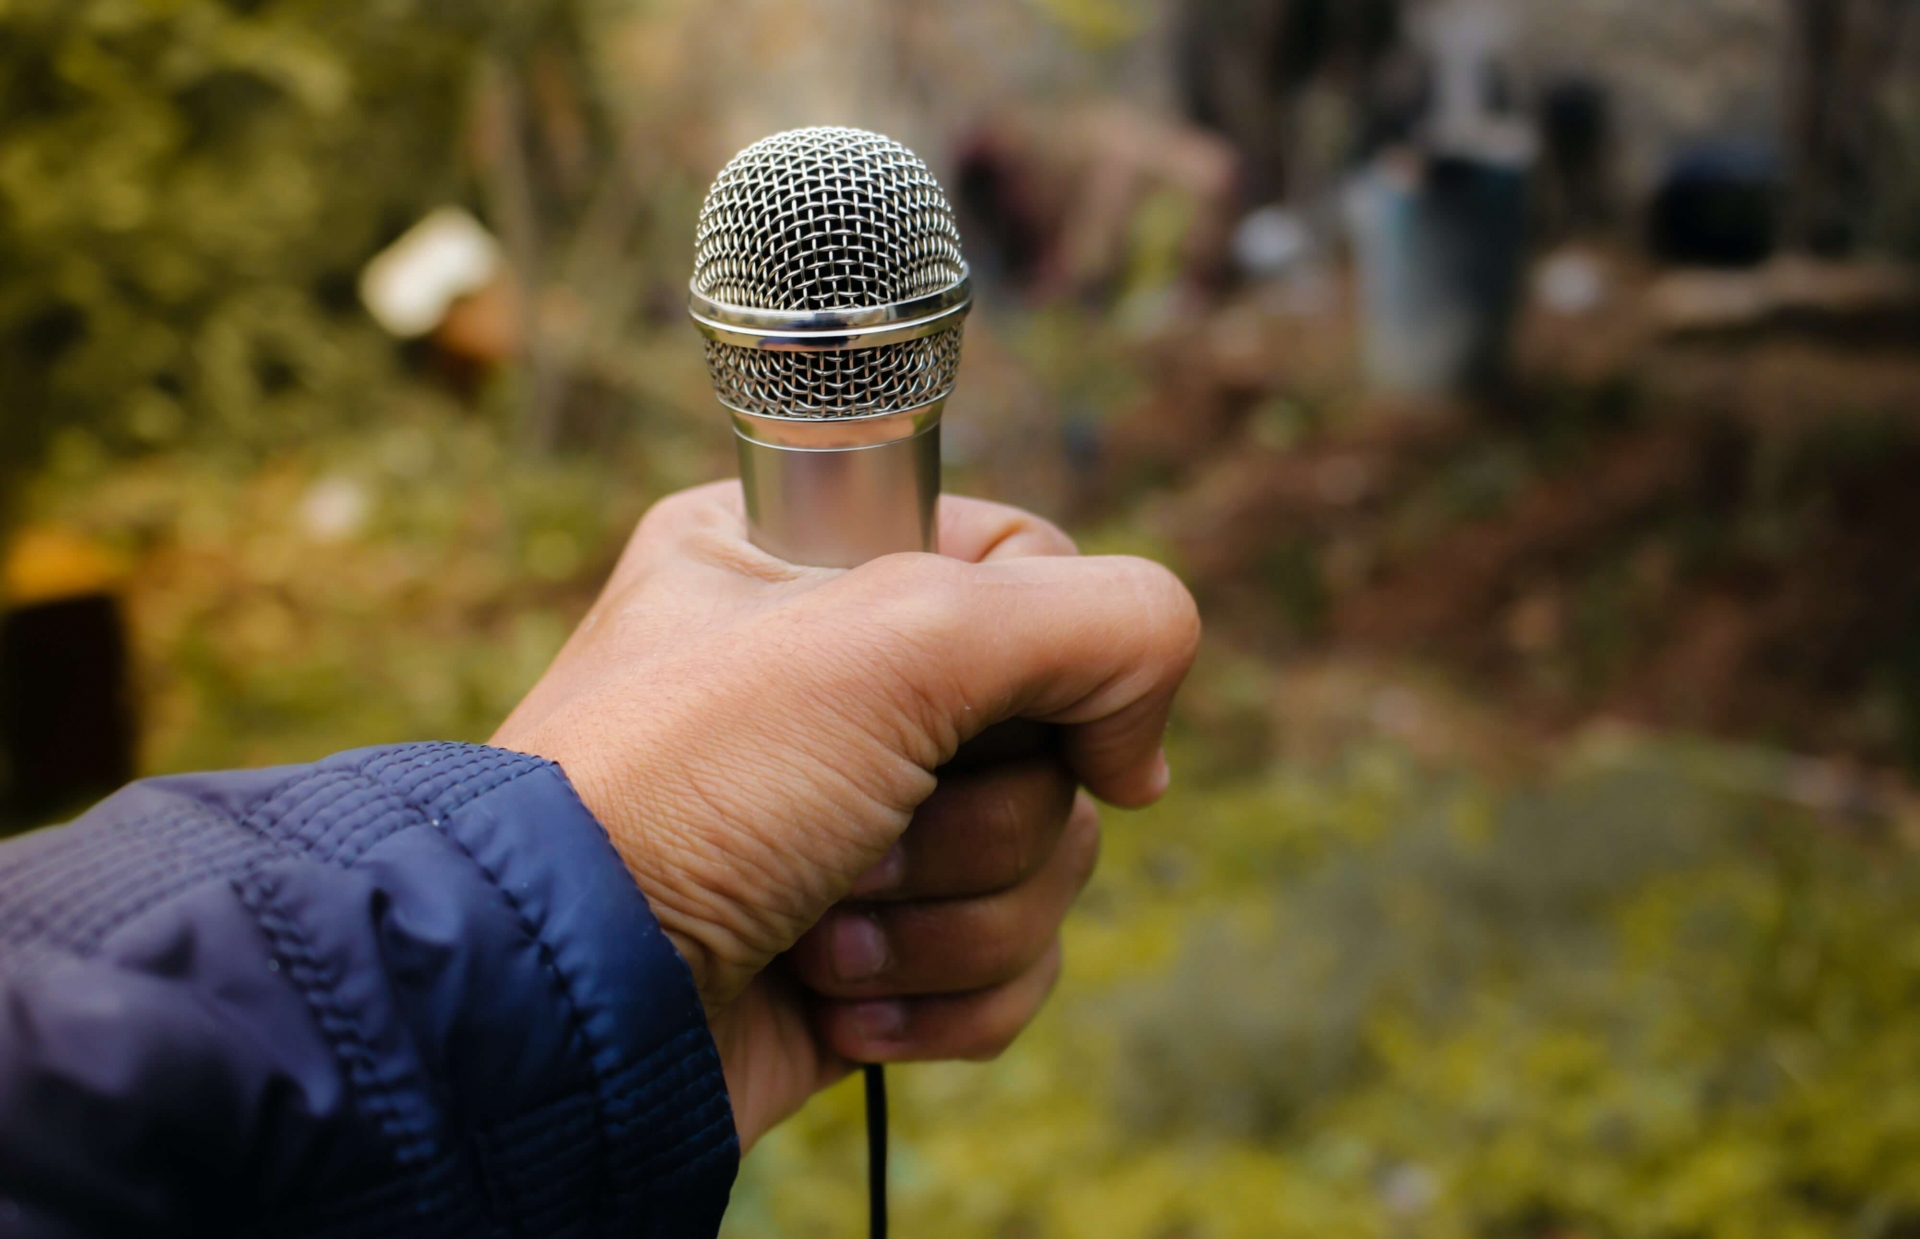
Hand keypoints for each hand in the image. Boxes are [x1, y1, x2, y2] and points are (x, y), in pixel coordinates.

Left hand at [492, 483, 1198, 1147]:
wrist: (566, 1008)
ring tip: (828, 928)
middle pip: (1057, 734)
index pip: (1034, 567)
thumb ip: (1092, 620)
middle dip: (979, 818)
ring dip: (951, 916)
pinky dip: (942, 996)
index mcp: (815, 556)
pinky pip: (1011, 965)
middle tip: (864, 831)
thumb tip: (1142, 753)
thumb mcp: (896, 639)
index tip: (1008, 720)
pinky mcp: (879, 945)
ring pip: (1049, 859)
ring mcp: (861, 818)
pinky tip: (835, 996)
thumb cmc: (687, 790)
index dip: (1055, 654)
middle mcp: (841, 682)